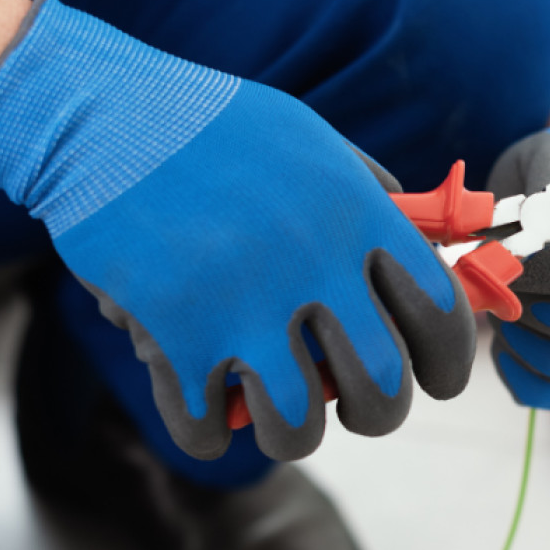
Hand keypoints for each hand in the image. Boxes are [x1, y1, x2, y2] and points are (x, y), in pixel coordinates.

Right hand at [0, 0, 475, 460]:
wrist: (100, 115)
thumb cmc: (217, 129)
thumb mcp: (316, 143)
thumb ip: (374, 202)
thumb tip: (434, 257)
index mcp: (358, 215)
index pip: (440, 314)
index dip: (449, 362)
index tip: (438, 381)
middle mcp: (313, 264)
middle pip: (381, 390)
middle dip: (377, 414)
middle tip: (358, 406)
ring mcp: (244, 306)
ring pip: (299, 429)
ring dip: (293, 433)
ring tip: (278, 412)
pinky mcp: (175, 337)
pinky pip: (207, 431)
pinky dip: (206, 433)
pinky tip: (203, 409)